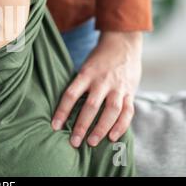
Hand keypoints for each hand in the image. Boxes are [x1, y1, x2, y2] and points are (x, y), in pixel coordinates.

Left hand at [51, 31, 141, 147]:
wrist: (123, 43)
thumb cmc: (98, 59)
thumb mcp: (85, 67)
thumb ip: (79, 85)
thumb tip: (64, 108)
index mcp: (86, 74)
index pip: (70, 95)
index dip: (62, 112)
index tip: (54, 126)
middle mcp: (102, 81)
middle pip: (91, 106)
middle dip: (81, 126)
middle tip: (74, 142)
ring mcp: (118, 87)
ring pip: (111, 111)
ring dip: (101, 129)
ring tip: (91, 142)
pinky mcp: (130, 92)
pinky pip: (127, 111)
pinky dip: (121, 126)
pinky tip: (112, 137)